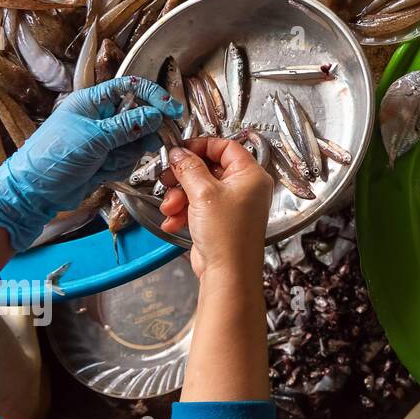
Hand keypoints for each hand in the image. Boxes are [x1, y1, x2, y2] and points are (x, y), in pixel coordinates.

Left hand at [0, 77, 181, 250]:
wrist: (34, 192)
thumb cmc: (54, 157)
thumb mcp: (94, 138)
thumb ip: (128, 126)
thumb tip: (155, 115)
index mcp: (92, 102)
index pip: (129, 88)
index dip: (153, 96)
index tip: (171, 110)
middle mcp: (100, 118)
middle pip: (139, 117)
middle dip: (142, 133)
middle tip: (147, 143)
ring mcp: (104, 139)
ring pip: (136, 141)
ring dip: (127, 154)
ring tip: (106, 162)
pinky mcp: (105, 158)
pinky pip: (128, 159)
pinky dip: (119, 166)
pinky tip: (101, 172)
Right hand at [158, 138, 273, 279]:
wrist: (228, 272)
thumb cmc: (227, 234)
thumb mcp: (203, 193)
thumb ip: (189, 168)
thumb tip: (180, 152)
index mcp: (251, 175)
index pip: (227, 147)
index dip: (202, 146)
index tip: (181, 150)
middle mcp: (245, 188)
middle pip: (209, 168)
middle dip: (185, 176)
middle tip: (168, 178)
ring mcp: (232, 204)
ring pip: (199, 188)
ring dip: (180, 196)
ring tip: (171, 207)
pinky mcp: (220, 219)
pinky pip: (197, 206)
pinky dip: (183, 211)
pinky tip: (173, 221)